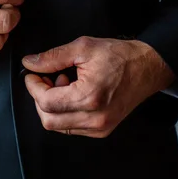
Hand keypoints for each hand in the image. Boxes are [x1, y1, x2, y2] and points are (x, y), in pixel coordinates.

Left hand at [22, 36, 175, 137]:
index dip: (33, 87)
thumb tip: (30, 63)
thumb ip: (52, 57)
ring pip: (58, 126)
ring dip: (52, 106)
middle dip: (40, 98)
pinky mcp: (102, 130)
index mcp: (89, 97)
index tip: (32, 75)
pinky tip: (73, 95)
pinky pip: (71, 128)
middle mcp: (95, 118)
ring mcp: (99, 127)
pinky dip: (64, 113)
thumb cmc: (121, 57)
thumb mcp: (83, 48)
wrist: (147, 67)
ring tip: (64, 85)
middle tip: (46, 80)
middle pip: (48, 119)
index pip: (46, 102)